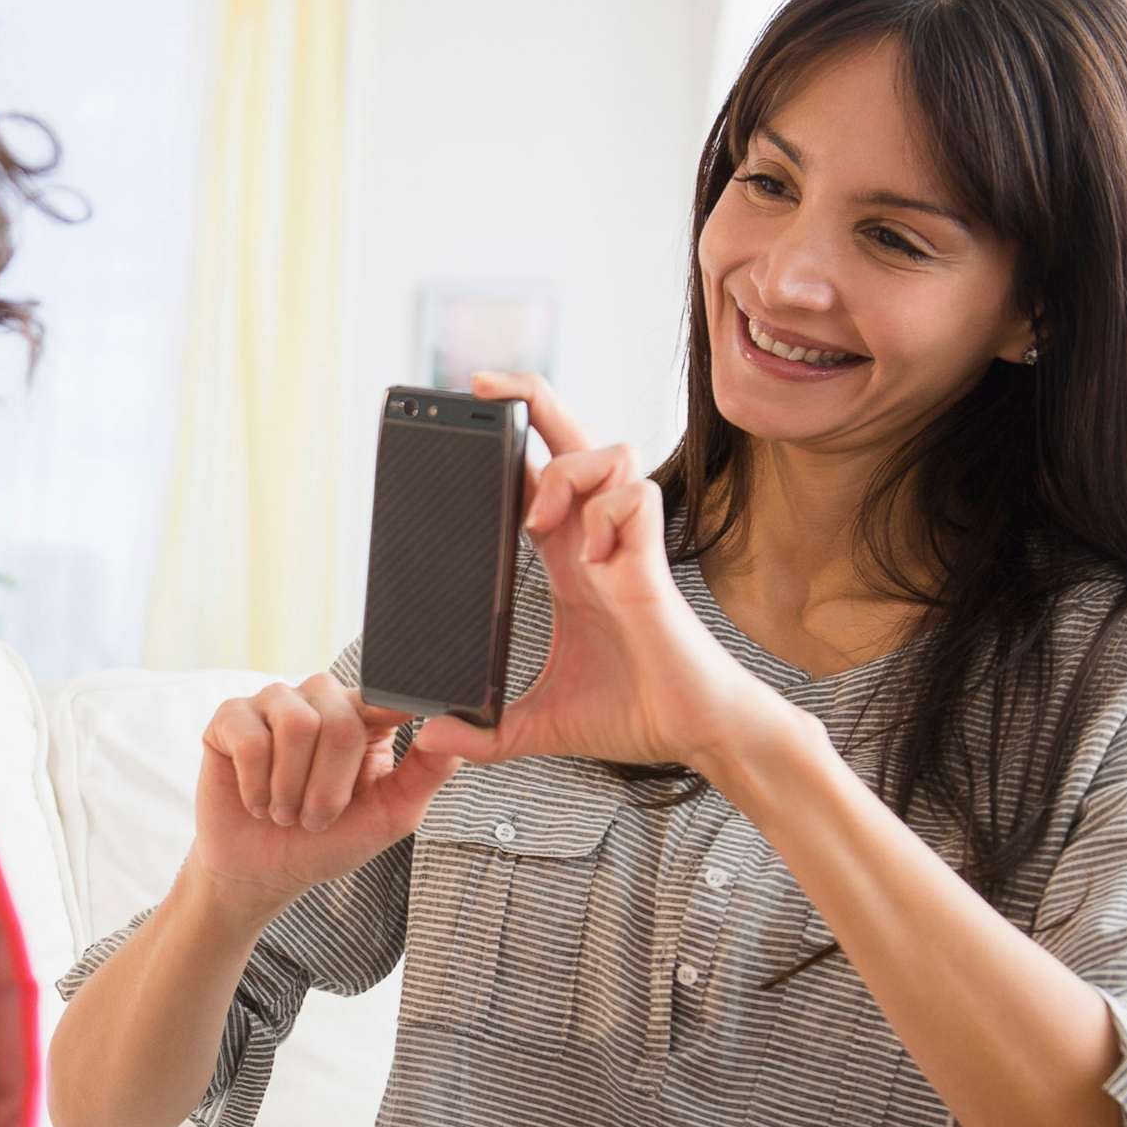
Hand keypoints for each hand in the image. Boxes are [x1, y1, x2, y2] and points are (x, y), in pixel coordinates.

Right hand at [193, 674, 458, 917]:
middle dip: (329, 786)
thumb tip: (457, 734)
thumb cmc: (327, 842)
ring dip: (291, 788)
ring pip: (296, 725)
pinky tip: (255, 801)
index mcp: (363, 715)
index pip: (385, 696)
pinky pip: (251, 739)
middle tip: (315, 819)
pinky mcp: (230, 718)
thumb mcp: (389, 815)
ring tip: (284, 811)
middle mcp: (319, 699)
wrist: (263, 873)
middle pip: (338, 719)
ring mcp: (273, 703)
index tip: (402, 719)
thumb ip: (425, 774)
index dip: (394, 705)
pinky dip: (256, 786)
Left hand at [414, 372, 776, 772]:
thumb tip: (433, 739)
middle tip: (480, 387)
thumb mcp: (540, 725)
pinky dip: (608, 513)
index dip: (505, 447)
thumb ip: (486, 733)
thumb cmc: (633, 712)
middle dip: (531, 400)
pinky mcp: (652, 565)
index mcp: (567, 562)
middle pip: (571, 441)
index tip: (465, 428)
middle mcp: (597, 542)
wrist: (694, 733)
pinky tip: (593, 556)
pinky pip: (637, 498)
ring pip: (607, 453)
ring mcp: (627, 547)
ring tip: (540, 522)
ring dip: (566, 472)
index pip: (534, 480)